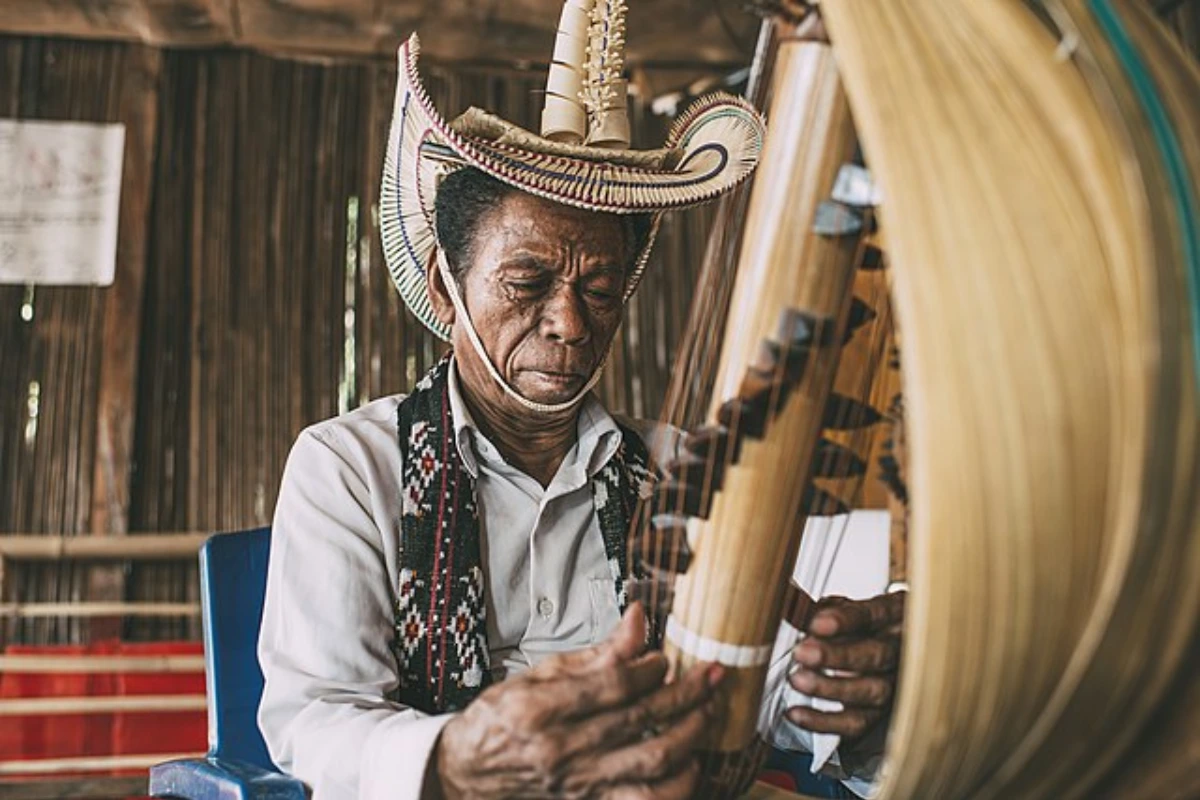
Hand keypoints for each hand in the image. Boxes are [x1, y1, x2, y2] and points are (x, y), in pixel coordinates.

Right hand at [432, 603, 722, 798]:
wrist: (468, 774)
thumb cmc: (502, 721)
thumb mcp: (538, 675)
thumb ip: (594, 653)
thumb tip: (639, 619)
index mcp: (541, 710)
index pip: (612, 685)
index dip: (649, 668)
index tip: (666, 658)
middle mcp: (561, 750)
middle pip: (641, 719)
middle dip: (686, 694)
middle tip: (711, 675)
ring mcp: (578, 785)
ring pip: (653, 763)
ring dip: (691, 734)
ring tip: (708, 711)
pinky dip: (677, 784)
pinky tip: (691, 761)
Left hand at [785, 591, 904, 743]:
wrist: (891, 647)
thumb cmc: (864, 624)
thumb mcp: (845, 606)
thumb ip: (818, 608)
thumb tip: (790, 605)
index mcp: (891, 615)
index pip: (872, 614)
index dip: (845, 620)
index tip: (817, 623)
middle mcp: (899, 650)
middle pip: (877, 655)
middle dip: (837, 656)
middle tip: (802, 653)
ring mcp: (893, 683)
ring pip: (871, 691)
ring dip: (831, 688)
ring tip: (798, 680)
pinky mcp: (880, 713)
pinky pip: (857, 722)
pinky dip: (824, 722)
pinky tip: (796, 713)